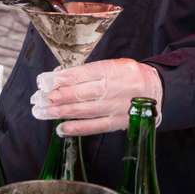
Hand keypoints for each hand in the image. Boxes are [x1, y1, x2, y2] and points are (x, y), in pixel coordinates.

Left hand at [30, 59, 162, 136]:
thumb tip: (58, 78)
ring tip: (41, 112)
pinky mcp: (119, 123)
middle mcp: (116, 88)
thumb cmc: (129, 76)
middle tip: (38, 98)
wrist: (157, 91)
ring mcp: (117, 107)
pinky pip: (95, 127)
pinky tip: (60, 128)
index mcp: (114, 69)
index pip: (83, 73)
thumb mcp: (113, 65)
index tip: (43, 81)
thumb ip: (89, 71)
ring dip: (60, 112)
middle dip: (56, 96)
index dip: (61, 78)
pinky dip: (77, 128)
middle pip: (81, 93)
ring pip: (84, 111)